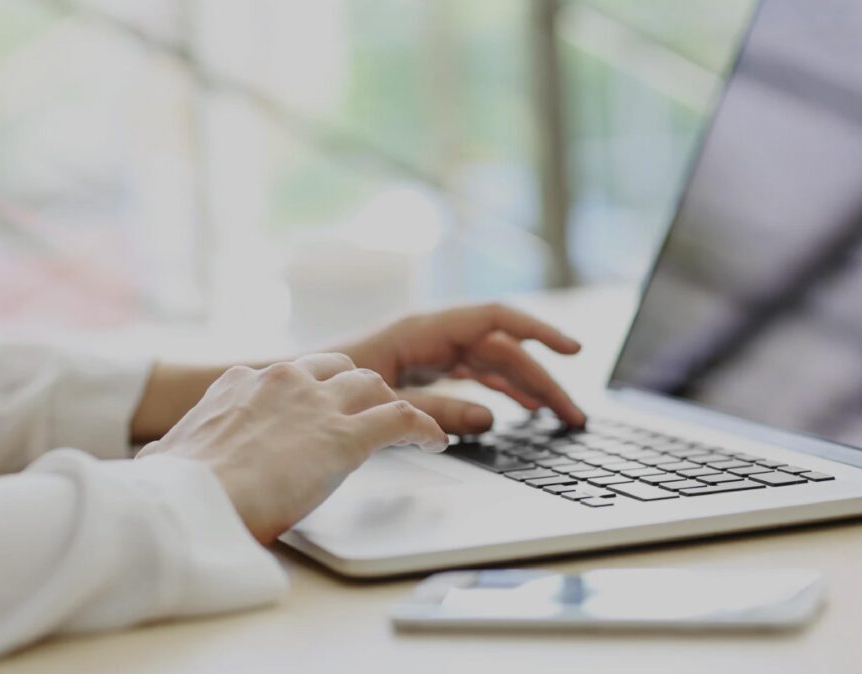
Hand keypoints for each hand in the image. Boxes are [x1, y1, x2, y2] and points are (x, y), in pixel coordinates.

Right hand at [135, 354, 446, 543]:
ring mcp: (316, 405)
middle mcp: (282, 381)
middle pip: (339, 369)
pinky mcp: (345, 436)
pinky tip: (435, 441)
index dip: (309, 394)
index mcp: (239, 384)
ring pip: (374, 386)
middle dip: (356, 389)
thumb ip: (170, 451)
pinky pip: (402, 419)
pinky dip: (424, 428)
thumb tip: (151, 460)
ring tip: (406, 428)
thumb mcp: (163, 457)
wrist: (185, 503)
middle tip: (367, 414)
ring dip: (390, 405)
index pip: (289, 375)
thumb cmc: (170, 490)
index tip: (317, 411)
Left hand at [338, 303, 585, 434]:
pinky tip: (521, 411)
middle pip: (501, 350)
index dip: (538, 332)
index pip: (495, 320)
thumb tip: (490, 416)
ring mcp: (428, 354)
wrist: (288, 392)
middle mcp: (430, 337)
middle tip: (573, 416)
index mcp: (422, 330)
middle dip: (541, 379)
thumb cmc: (324, 388)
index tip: (573, 350)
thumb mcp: (383, 401)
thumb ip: (435, 410)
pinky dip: (500, 392)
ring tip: (559, 417)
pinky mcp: (423, 372)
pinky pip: (473, 377)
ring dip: (526, 388)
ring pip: (491, 365)